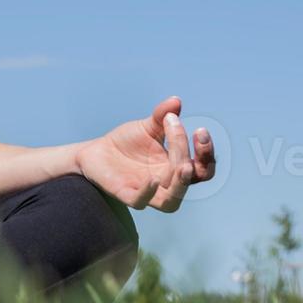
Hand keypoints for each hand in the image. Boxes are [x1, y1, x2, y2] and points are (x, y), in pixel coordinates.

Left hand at [73, 97, 216, 211]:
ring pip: (171, 202)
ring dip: (181, 185)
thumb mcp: (147, 126)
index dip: (206, 152)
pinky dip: (148, 193)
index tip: (200, 130)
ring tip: (183, 165)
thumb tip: (176, 100)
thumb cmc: (127, 142)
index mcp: (176, 167)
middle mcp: (166, 183)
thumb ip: (162, 115)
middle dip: (197, 160)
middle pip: (191, 179)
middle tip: (192, 135)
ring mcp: (147, 192)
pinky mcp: (126, 195)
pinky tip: (152, 179)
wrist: (96, 152)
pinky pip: (140, 202)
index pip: (202, 167)